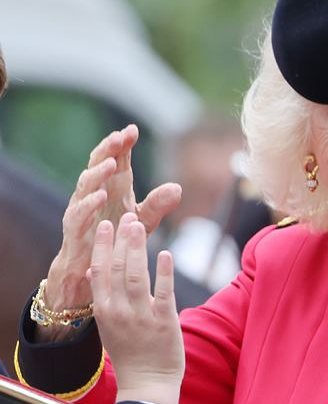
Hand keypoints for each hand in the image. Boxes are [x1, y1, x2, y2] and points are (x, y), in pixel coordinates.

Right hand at [42, 125, 181, 337]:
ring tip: (111, 164)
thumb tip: (178, 187)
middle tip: (119, 136)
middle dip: (108, 150)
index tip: (133, 130)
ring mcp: (82, 211)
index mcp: (113, 190)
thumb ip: (158, 204)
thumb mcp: (142, 222)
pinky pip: (78, 214)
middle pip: (98, 166)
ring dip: (97, 174)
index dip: (122, 145)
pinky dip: (88, 204)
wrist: (93, 273)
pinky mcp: (74, 231)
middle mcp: (95, 195)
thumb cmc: (116, 241)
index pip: (116, 161)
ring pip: (85, 186)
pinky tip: (100, 196)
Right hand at [89, 213, 184, 403]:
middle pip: (117, 268)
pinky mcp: (164, 321)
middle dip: (120, 240)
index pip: (98, 272)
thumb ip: (105, 299)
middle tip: (125, 214)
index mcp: (103, 311)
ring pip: (137, 275)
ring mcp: (141, 316)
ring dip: (138, 248)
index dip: (101, 247)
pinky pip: (163, 292)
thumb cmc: (130, 353)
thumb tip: (95, 271)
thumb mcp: (109, 325)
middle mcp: (119, 311)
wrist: (147, 385)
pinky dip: (164, 271)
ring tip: (140, 225)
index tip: (104, 225)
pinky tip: (165, 252)